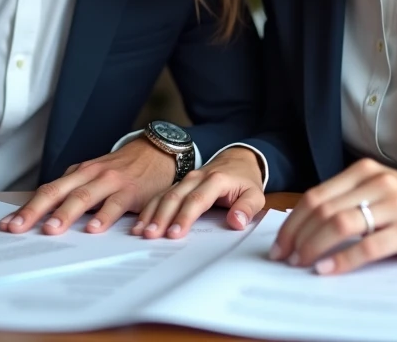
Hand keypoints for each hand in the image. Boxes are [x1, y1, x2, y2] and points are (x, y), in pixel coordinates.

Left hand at [0, 137, 174, 234]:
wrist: (158, 153)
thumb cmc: (122, 170)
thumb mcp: (95, 176)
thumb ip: (74, 192)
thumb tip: (45, 217)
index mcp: (78, 174)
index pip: (48, 191)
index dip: (28, 208)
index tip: (7, 225)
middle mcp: (90, 174)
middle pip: (58, 192)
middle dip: (36, 211)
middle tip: (18, 227)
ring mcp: (111, 181)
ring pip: (84, 197)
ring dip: (66, 214)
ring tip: (51, 230)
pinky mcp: (132, 190)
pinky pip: (116, 204)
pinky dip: (104, 217)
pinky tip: (95, 229)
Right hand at [133, 147, 264, 238]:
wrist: (238, 160)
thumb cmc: (245, 180)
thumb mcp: (255, 194)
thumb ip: (247, 208)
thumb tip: (236, 222)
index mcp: (216, 180)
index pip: (198, 200)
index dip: (185, 217)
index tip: (175, 233)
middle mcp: (196, 178)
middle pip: (175, 197)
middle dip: (162, 217)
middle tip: (152, 236)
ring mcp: (185, 180)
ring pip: (164, 195)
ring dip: (151, 213)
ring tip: (141, 231)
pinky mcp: (179, 185)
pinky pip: (161, 196)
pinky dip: (149, 209)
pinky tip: (140, 223)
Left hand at [271, 158, 396, 275]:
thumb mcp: (376, 189)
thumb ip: (346, 199)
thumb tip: (304, 226)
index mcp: (363, 172)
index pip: (316, 196)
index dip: (293, 222)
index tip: (280, 244)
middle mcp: (376, 183)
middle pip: (323, 210)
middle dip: (297, 236)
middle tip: (284, 258)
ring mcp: (394, 205)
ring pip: (341, 224)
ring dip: (314, 246)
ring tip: (301, 263)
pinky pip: (368, 246)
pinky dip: (343, 259)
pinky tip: (328, 269)